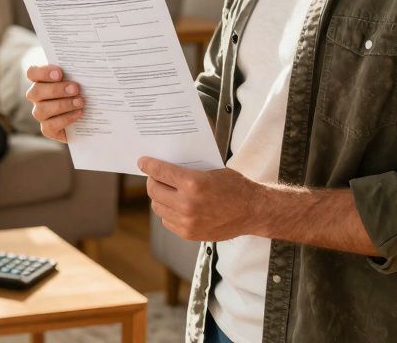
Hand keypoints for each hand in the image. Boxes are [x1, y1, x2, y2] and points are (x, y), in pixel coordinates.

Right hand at [25, 64, 84, 142]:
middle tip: (75, 88)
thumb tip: (89, 65)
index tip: (60, 73)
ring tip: (80, 102)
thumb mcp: (81, 79)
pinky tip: (78, 113)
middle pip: (36, 92)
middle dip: (56, 90)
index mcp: (41, 80)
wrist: (91, 116)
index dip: (43, 72)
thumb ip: (78, 72)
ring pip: (41, 110)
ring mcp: (40, 113)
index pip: (32, 73)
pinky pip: (50, 125)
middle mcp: (37, 97)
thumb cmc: (84, 90)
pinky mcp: (48, 129)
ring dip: (62, 105)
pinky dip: (65, 118)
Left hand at [138, 156, 265, 241]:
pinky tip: (175, 206)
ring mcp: (187, 221)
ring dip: (159, 198)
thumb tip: (164, 167)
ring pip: (158, 207)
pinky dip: (168, 213)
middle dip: (152, 181)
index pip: (160, 171)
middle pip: (154, 190)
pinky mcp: (189, 234)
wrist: (253, 211)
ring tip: (165, 192)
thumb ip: (187, 171)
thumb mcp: (210, 170)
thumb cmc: (234, 186)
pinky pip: (167, 221)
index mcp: (192, 183)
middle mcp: (187, 203)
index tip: (142, 162)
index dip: (148, 165)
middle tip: (155, 177)